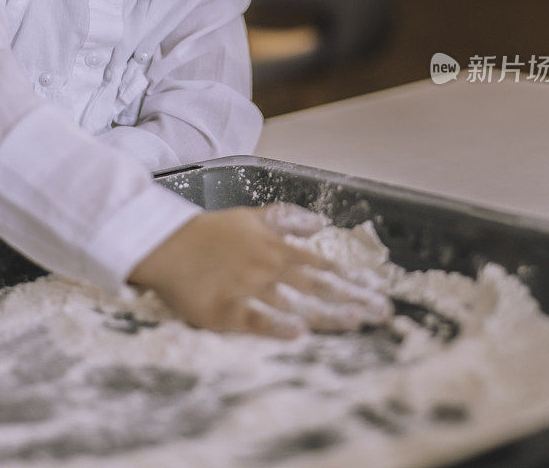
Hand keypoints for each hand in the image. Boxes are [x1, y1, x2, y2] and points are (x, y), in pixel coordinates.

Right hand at [128, 202, 391, 338]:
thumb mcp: (252, 216)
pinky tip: (299, 333)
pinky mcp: (223, 309)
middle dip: (351, 298)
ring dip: (326, 312)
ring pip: (293, 302)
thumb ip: (287, 219)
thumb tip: (320, 222)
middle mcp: (268, 267)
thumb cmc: (211, 231)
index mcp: (276, 248)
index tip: (378, 289)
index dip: (351, 278)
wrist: (166, 243)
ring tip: (356, 322)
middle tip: (382, 312)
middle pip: (316, 286)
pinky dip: (276, 325)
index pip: (322, 265)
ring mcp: (247, 288)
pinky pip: (253, 318)